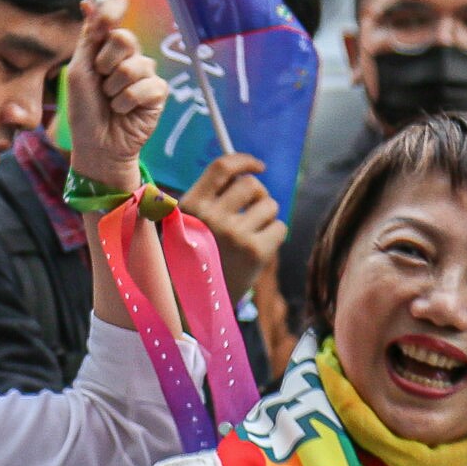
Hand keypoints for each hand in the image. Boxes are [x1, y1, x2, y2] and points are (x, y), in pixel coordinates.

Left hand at [65, 0, 166, 193]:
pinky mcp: (158, 92)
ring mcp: (145, 73)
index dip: (113, 8)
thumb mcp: (79, 71)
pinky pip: (146, 87)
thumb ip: (88, 38)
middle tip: (101, 82)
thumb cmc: (85, 109)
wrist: (97, 144)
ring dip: (114, 90)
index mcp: (106, 45)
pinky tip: (124, 111)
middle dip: (106, 64)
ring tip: (112, 102)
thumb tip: (87, 1)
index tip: (107, 17)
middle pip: (124, 38)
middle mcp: (128, 55)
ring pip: (134, 66)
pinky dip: (127, 103)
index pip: (115, 13)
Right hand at [179, 153, 286, 300]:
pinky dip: (274, 236)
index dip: (244, 160)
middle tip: (253, 209)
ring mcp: (235, 234)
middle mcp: (212, 217)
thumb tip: (246, 172)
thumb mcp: (187, 225)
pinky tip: (259, 249)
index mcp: (192, 205)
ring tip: (252, 233)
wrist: (195, 305)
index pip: (222, 167)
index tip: (258, 165)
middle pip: (251, 185)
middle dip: (258, 194)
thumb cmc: (194, 260)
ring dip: (266, 216)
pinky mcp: (255, 252)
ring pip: (270, 205)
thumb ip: (209, 199)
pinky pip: (279, 228)